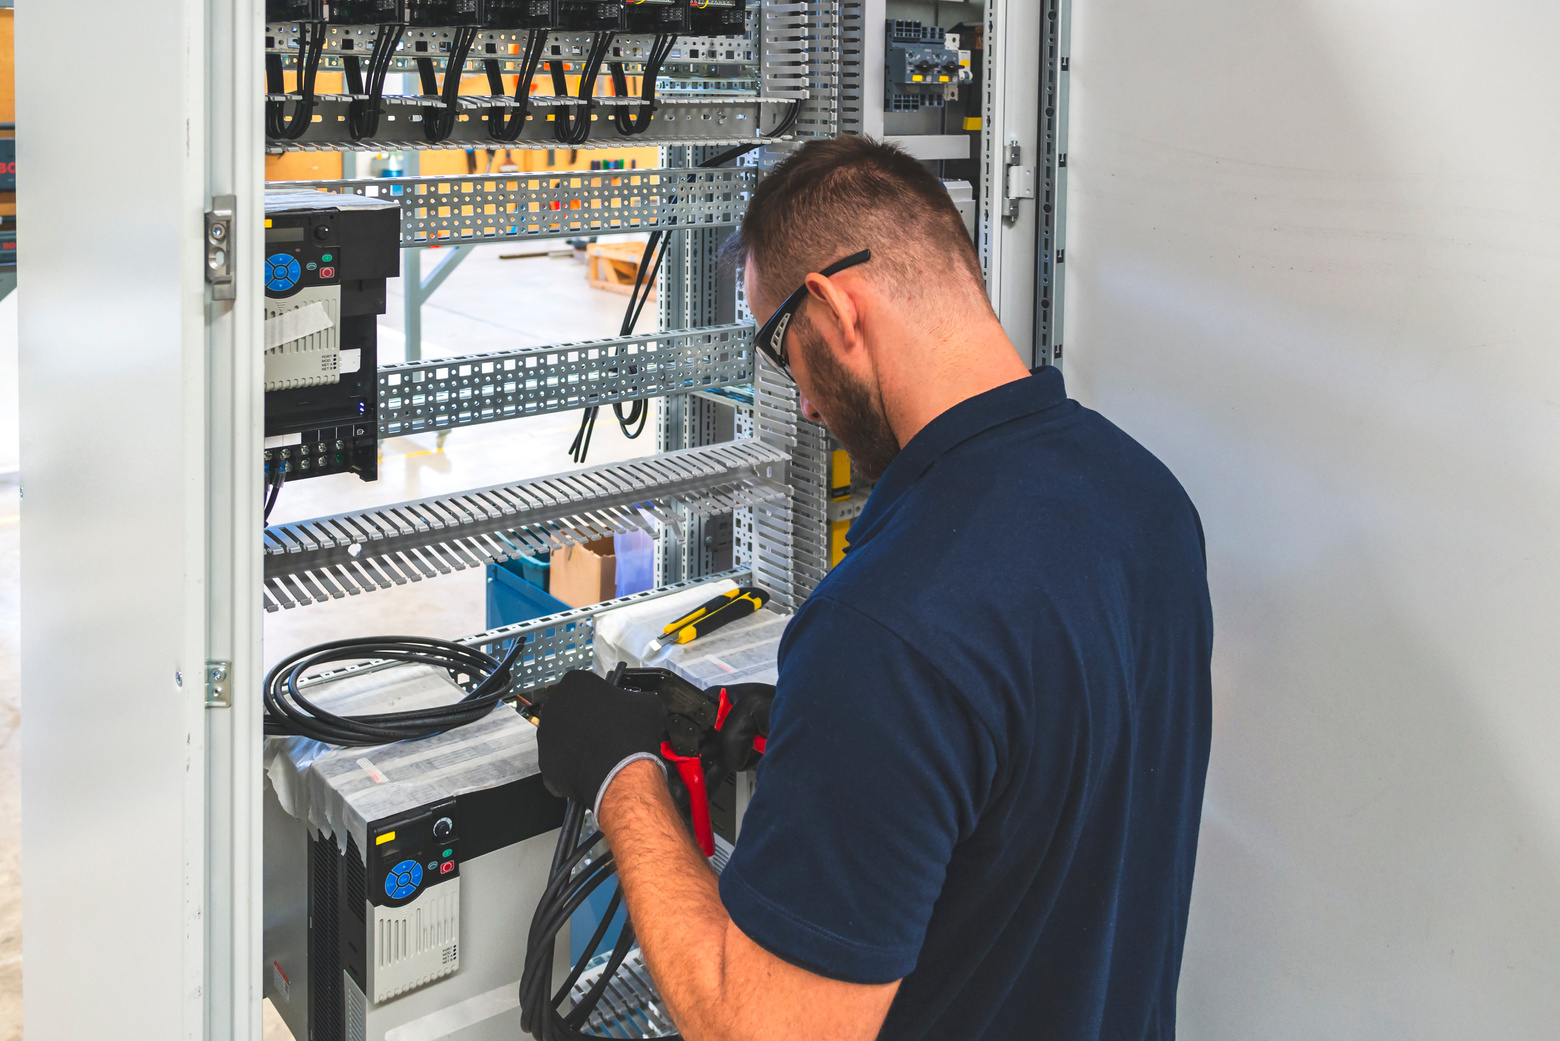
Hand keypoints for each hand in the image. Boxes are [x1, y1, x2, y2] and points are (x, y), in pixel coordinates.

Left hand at [537, 670, 667, 814]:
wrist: (621, 771)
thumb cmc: (632, 732)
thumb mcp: (647, 703)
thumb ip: (636, 699)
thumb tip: (638, 705)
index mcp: (575, 682)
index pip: (585, 687)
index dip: (600, 701)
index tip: (610, 711)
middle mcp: (553, 705)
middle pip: (569, 711)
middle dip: (584, 722)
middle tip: (605, 733)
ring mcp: (545, 735)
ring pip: (562, 738)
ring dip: (576, 744)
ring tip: (599, 754)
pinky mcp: (545, 762)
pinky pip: (559, 764)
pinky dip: (572, 768)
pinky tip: (591, 770)